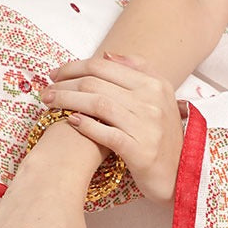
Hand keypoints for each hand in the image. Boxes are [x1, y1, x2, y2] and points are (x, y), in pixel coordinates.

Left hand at [39, 52, 186, 204]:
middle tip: (45, 91)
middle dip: (64, 84)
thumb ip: (138, 71)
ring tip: (49, 103)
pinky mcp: (140, 151)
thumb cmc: (163, 134)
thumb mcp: (160, 96)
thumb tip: (107, 55)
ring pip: (98, 104)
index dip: (74, 67)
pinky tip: (70, 122)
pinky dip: (86, 126)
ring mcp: (147, 126)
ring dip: (67, 101)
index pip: (104, 66)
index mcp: (155, 83)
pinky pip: (106, 134)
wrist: (181, 173)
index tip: (55, 74)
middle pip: (96, 83)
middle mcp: (152, 101)